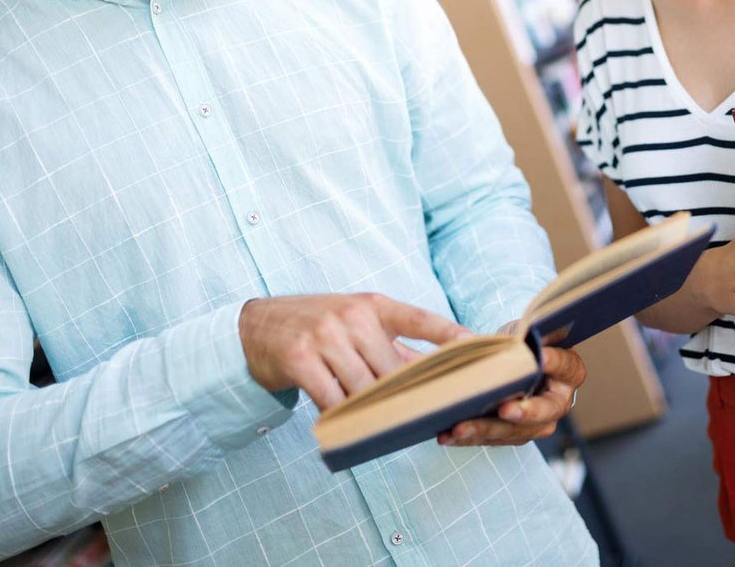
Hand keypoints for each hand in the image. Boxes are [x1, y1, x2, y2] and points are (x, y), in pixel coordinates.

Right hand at [239, 294, 471, 410]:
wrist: (255, 326)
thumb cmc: (316, 326)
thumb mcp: (355, 324)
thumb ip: (391, 346)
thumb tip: (434, 371)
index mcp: (373, 305)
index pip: (420, 319)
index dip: (451, 335)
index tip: (479, 348)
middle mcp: (351, 316)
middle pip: (393, 368)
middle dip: (409, 396)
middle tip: (425, 418)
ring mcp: (325, 335)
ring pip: (364, 388)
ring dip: (374, 412)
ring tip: (385, 429)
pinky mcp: (300, 359)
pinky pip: (331, 399)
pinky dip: (341, 417)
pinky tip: (345, 428)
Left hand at [438, 345, 586, 446]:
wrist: (515, 364)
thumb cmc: (522, 344)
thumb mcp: (523, 332)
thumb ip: (520, 335)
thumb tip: (496, 338)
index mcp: (569, 371)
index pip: (566, 366)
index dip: (555, 362)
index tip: (542, 356)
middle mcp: (558, 402)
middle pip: (545, 411)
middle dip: (523, 412)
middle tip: (505, 409)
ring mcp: (538, 423)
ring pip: (515, 431)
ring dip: (485, 430)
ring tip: (458, 428)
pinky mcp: (514, 435)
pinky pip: (493, 439)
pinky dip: (469, 438)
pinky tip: (447, 435)